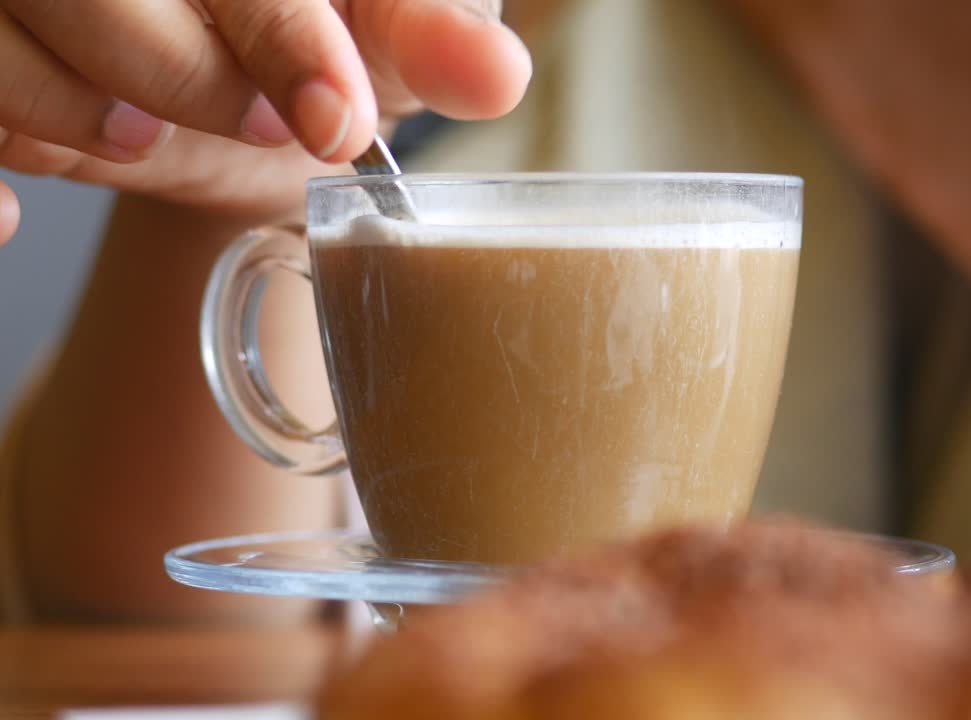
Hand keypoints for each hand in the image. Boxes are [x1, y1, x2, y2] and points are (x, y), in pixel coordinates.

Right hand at [0, 0, 531, 241]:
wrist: (261, 91)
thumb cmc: (335, 39)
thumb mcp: (392, 30)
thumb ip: (434, 35)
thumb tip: (495, 75)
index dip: (280, 35)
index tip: (335, 119)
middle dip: (178, 77)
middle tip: (254, 123)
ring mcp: (15, 0)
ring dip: (81, 124)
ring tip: (146, 129)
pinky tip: (14, 214)